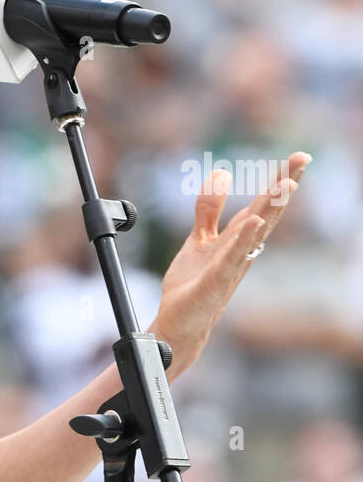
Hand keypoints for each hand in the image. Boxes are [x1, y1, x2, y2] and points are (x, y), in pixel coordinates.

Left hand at [150, 150, 311, 377]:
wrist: (178, 325)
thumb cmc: (192, 285)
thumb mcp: (199, 239)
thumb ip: (209, 209)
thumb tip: (222, 173)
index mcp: (238, 238)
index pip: (262, 204)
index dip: (279, 180)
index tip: (299, 156)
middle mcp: (241, 251)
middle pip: (266, 213)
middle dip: (283, 186)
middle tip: (302, 159)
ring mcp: (231, 266)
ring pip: (255, 233)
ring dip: (269, 209)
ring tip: (285, 184)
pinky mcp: (215, 282)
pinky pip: (232, 258)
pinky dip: (243, 241)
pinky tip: (252, 222)